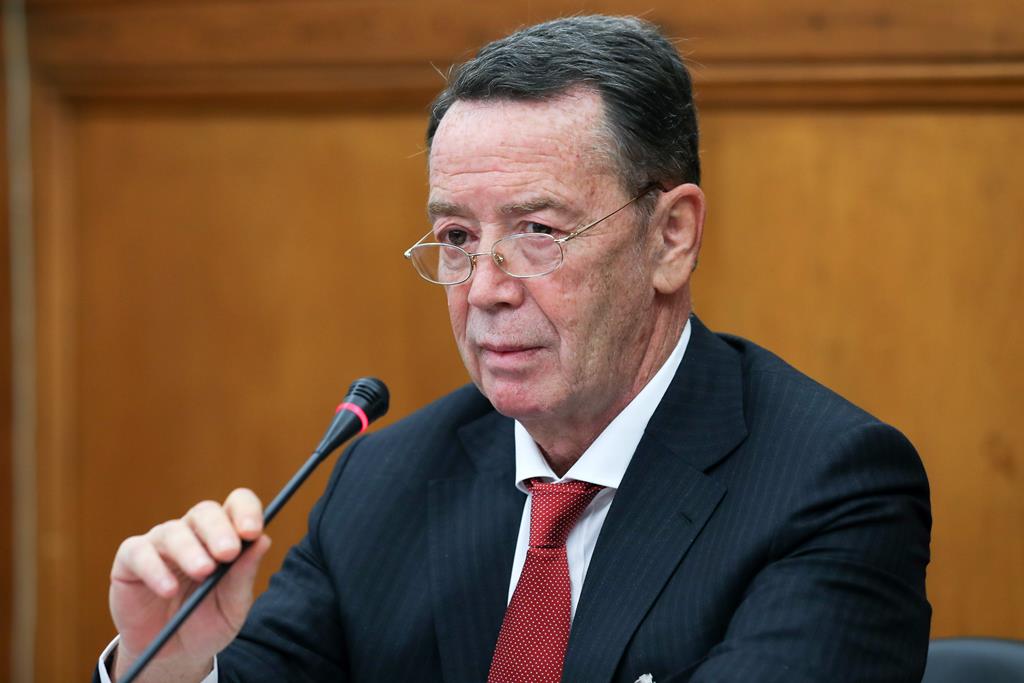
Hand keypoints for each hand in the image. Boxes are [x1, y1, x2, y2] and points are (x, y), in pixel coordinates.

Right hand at [109, 488, 271, 681]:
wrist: (171, 655)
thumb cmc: (205, 623)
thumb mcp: (232, 606)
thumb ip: (245, 575)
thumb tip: (263, 540)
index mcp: (223, 535)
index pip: (237, 504)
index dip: (246, 511)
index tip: (253, 533)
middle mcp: (192, 532)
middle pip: (205, 512)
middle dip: (219, 530)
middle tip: (229, 553)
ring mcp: (160, 543)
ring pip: (174, 532)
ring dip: (190, 550)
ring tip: (204, 572)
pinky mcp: (130, 560)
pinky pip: (139, 553)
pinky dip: (154, 569)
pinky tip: (168, 589)